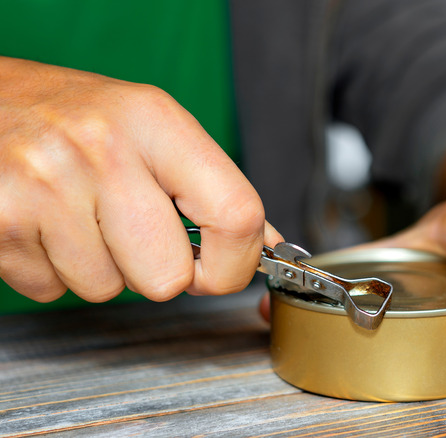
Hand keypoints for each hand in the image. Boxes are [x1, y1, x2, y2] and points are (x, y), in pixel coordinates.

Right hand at [0, 57, 282, 302]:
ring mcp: (45, 186)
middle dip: (155, 271)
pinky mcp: (0, 221)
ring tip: (76, 215)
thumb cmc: (72, 116)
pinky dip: (51, 269)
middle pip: (167, 277)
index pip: (236, 215)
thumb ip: (212, 187)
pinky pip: (52, 290)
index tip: (220, 266)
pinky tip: (45, 223)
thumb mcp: (152, 128)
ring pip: (105, 290)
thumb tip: (265, 243)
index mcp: (155, 121)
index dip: (235, 263)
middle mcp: (102, 149)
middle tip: (131, 232)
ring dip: (97, 266)